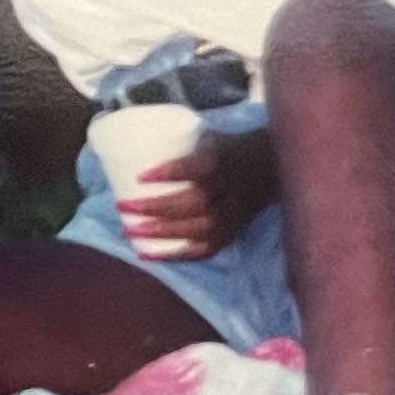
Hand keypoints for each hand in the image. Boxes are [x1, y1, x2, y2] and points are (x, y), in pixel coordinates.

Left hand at [113, 130, 272, 264]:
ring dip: (160, 233)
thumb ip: (178, 145)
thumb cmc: (228, 150)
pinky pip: (202, 250)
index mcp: (220, 163)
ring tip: (129, 229)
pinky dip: (174, 255)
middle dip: (155, 208)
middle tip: (124, 206)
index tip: (140, 176)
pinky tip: (147, 254)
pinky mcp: (230, 234)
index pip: (195, 169)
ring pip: (196, 230)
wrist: (271, 168)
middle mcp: (227, 192)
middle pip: (192, 204)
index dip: (169, 173)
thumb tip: (133, 146)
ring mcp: (231, 217)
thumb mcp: (208, 139)